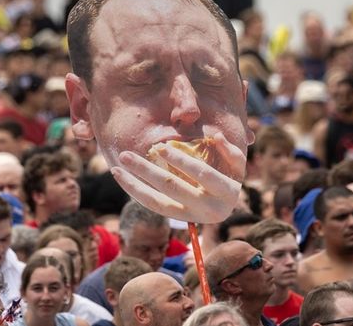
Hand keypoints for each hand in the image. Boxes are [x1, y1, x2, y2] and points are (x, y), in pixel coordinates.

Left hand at [110, 132, 245, 222]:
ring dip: (134, 185)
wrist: (226, 204)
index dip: (182, 161)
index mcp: (226, 193)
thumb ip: (229, 149)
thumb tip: (215, 135)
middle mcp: (208, 209)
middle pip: (173, 188)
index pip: (202, 174)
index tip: (162, 147)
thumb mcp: (236, 163)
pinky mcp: (177, 218)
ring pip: (158, 202)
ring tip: (116, 168)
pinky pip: (153, 206)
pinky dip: (136, 192)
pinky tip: (122, 179)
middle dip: (147, 171)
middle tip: (126, 155)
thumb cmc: (230, 176)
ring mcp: (190, 216)